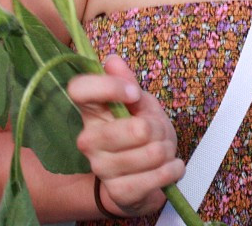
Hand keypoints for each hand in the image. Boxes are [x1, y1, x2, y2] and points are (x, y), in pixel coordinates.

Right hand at [68, 55, 183, 216]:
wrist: (142, 177)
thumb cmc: (140, 134)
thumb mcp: (139, 103)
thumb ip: (127, 81)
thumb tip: (111, 59)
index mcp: (91, 111)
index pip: (79, 90)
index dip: (109, 87)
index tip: (134, 94)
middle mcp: (89, 139)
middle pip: (135, 129)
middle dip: (159, 128)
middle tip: (158, 132)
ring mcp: (101, 167)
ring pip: (151, 153)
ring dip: (167, 150)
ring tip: (163, 151)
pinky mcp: (118, 192)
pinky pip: (155, 178)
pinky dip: (172, 170)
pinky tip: (170, 167)